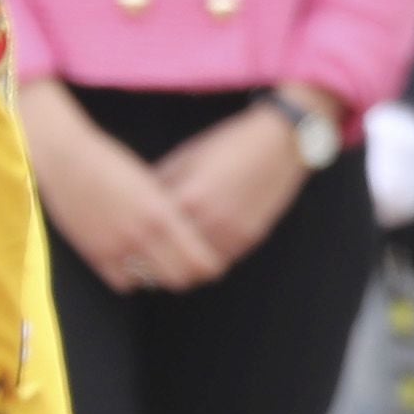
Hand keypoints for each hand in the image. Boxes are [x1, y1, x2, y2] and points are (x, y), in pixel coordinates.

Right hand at [26, 82, 223, 292]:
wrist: (63, 158)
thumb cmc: (108, 161)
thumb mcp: (149, 183)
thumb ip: (169, 210)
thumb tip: (188, 230)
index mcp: (161, 213)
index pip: (200, 260)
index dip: (208, 265)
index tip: (208, 261)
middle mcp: (141, 235)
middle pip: (180, 278)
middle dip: (188, 275)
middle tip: (186, 266)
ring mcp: (116, 247)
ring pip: (152, 282)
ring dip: (159, 276)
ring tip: (159, 263)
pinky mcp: (94, 254)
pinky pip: (123, 283)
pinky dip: (132, 278)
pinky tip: (133, 263)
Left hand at [153, 99, 312, 267]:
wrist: (279, 143)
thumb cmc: (229, 144)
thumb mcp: (186, 156)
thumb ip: (161, 181)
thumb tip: (138, 200)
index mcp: (190, 196)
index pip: (156, 233)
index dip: (143, 241)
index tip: (135, 242)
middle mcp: (212, 219)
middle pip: (176, 260)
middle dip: (160, 262)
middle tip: (149, 259)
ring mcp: (234, 231)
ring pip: (201, 269)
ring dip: (186, 267)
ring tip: (173, 260)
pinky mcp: (251, 237)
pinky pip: (223, 260)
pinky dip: (208, 260)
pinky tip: (200, 250)